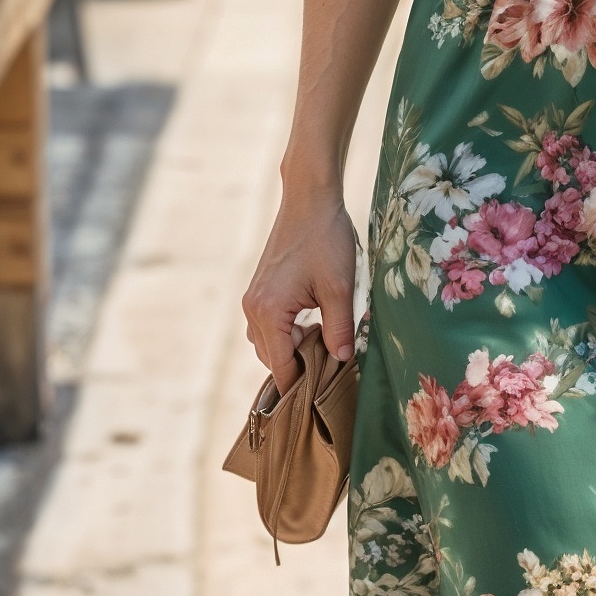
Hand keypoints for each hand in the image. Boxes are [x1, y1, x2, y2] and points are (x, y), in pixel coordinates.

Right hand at [242, 188, 358, 386]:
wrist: (310, 200)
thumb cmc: (325, 239)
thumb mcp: (340, 288)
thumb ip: (340, 329)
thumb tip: (343, 360)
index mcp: (268, 312)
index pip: (280, 367)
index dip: (302, 384)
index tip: (322, 395)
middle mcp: (253, 308)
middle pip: (271, 357)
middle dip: (298, 365)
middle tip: (331, 365)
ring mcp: (254, 297)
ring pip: (269, 341)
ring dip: (292, 348)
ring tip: (325, 341)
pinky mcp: (260, 289)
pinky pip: (268, 324)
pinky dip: (287, 331)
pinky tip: (314, 322)